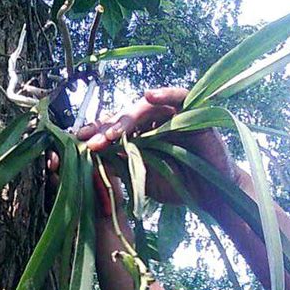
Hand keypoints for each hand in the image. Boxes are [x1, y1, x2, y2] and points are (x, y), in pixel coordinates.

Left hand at [78, 87, 239, 207]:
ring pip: (146, 107)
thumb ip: (121, 168)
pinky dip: (165, 94)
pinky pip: (179, 96)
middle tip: (93, 142)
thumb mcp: (142, 179)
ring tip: (113, 133)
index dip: (97, 132)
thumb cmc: (177, 185)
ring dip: (128, 118)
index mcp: (138, 135)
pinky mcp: (193, 113)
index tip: (79, 141)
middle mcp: (152, 122)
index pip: (114, 128)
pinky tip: (150, 95)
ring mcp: (171, 115)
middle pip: (125, 117)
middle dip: (107, 129)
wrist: (210, 194)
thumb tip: (94, 160)